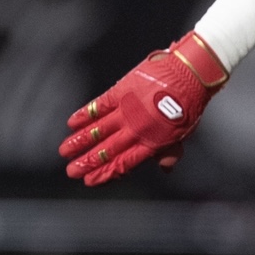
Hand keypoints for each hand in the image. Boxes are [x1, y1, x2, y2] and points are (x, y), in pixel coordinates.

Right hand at [59, 32, 227, 185]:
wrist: (189, 73)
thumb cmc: (189, 104)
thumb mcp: (183, 131)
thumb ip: (170, 151)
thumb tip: (165, 168)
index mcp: (152, 141)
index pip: (124, 163)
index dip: (106, 173)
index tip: (90, 180)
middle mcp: (136, 128)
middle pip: (107, 150)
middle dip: (87, 162)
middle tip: (71, 171)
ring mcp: (127, 110)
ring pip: (97, 130)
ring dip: (79, 141)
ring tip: (64, 151)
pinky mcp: (121, 92)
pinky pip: (98, 106)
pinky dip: (84, 115)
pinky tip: (71, 123)